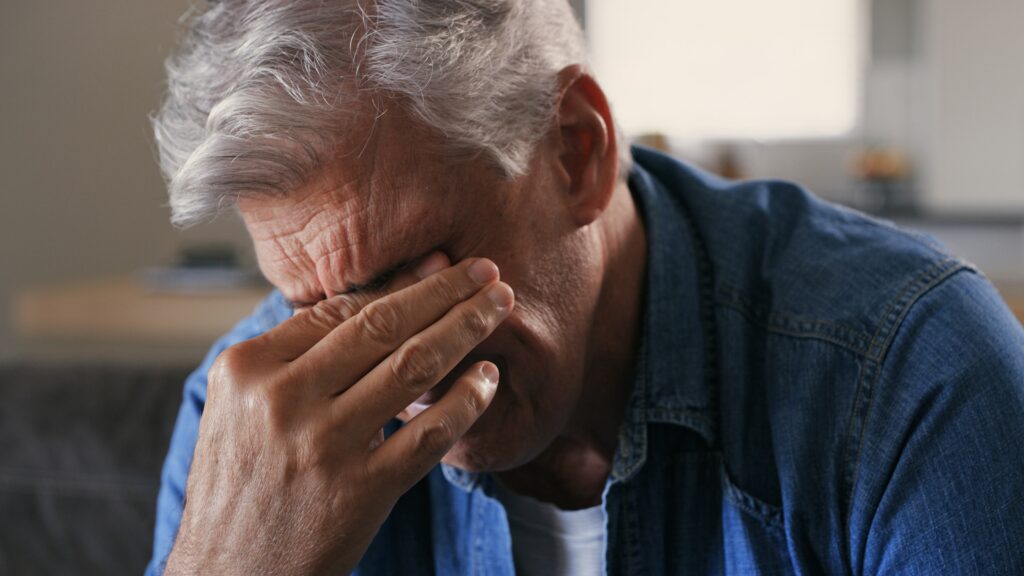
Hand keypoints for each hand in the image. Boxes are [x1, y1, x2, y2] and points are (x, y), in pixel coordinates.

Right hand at [164, 253, 513, 574]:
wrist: (233, 571)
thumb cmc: (241, 482)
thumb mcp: (237, 408)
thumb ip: (290, 357)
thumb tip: (367, 301)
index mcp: (247, 368)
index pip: (339, 309)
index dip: (400, 282)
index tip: (440, 264)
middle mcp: (282, 399)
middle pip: (382, 326)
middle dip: (444, 291)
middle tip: (486, 270)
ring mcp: (324, 446)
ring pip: (412, 367)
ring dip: (465, 329)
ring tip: (498, 306)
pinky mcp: (360, 491)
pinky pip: (428, 433)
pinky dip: (465, 399)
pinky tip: (487, 378)